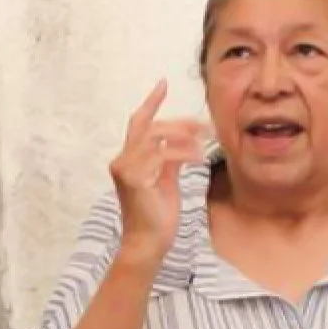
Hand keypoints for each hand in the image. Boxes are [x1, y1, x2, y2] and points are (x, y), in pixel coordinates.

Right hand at [108, 81, 209, 261]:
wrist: (148, 244)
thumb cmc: (157, 218)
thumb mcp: (167, 182)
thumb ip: (171, 161)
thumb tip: (185, 143)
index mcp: (129, 159)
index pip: (138, 123)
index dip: (151, 102)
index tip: (163, 83)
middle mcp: (122, 160)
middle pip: (150, 126)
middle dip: (180, 123)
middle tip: (205, 126)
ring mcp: (125, 169)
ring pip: (155, 137)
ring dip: (183, 136)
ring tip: (205, 142)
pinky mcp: (133, 179)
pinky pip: (160, 155)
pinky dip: (182, 152)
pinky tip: (199, 157)